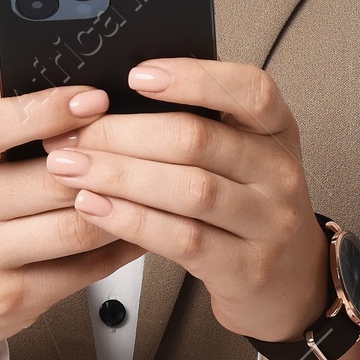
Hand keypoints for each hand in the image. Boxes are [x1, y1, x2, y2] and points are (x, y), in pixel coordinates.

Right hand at [0, 77, 142, 359]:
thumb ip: (7, 107)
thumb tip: (55, 51)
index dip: (49, 108)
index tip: (96, 97)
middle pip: (52, 177)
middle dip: (108, 160)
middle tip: (154, 142)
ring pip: (77, 224)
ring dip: (124, 205)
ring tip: (157, 184)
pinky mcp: (11, 297)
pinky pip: (85, 268)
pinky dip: (122, 245)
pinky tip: (142, 226)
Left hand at [41, 58, 359, 359]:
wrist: (288, 283)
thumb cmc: (249, 208)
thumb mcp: (240, 156)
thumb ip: (195, 125)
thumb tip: (110, 98)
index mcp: (276, 130)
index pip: (249, 89)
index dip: (192, 78)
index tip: (136, 76)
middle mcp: (278, 172)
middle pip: (199, 140)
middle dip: (125, 133)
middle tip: (74, 134)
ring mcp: (268, 223)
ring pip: (188, 190)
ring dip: (119, 176)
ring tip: (71, 168)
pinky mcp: (245, 268)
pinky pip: (182, 239)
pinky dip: (131, 220)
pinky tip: (95, 208)